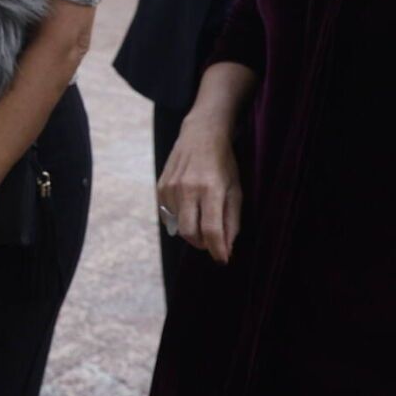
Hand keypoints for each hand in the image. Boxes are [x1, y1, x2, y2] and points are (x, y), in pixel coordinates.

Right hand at [157, 114, 241, 263]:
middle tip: (212, 242)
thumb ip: (231, 221)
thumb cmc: (223, 165)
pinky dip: (180, 218)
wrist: (200, 136)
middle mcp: (188, 189)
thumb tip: (226, 249)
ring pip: (178, 226)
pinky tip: (189, 206)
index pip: (212, 230)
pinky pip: (168, 215)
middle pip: (190, 233)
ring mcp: (171, 188)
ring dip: (192, 229)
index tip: (223, 259)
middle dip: (202, 244)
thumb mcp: (235, 190)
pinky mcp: (160, 187)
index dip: (217, 249)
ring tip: (202, 216)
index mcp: (211, 189)